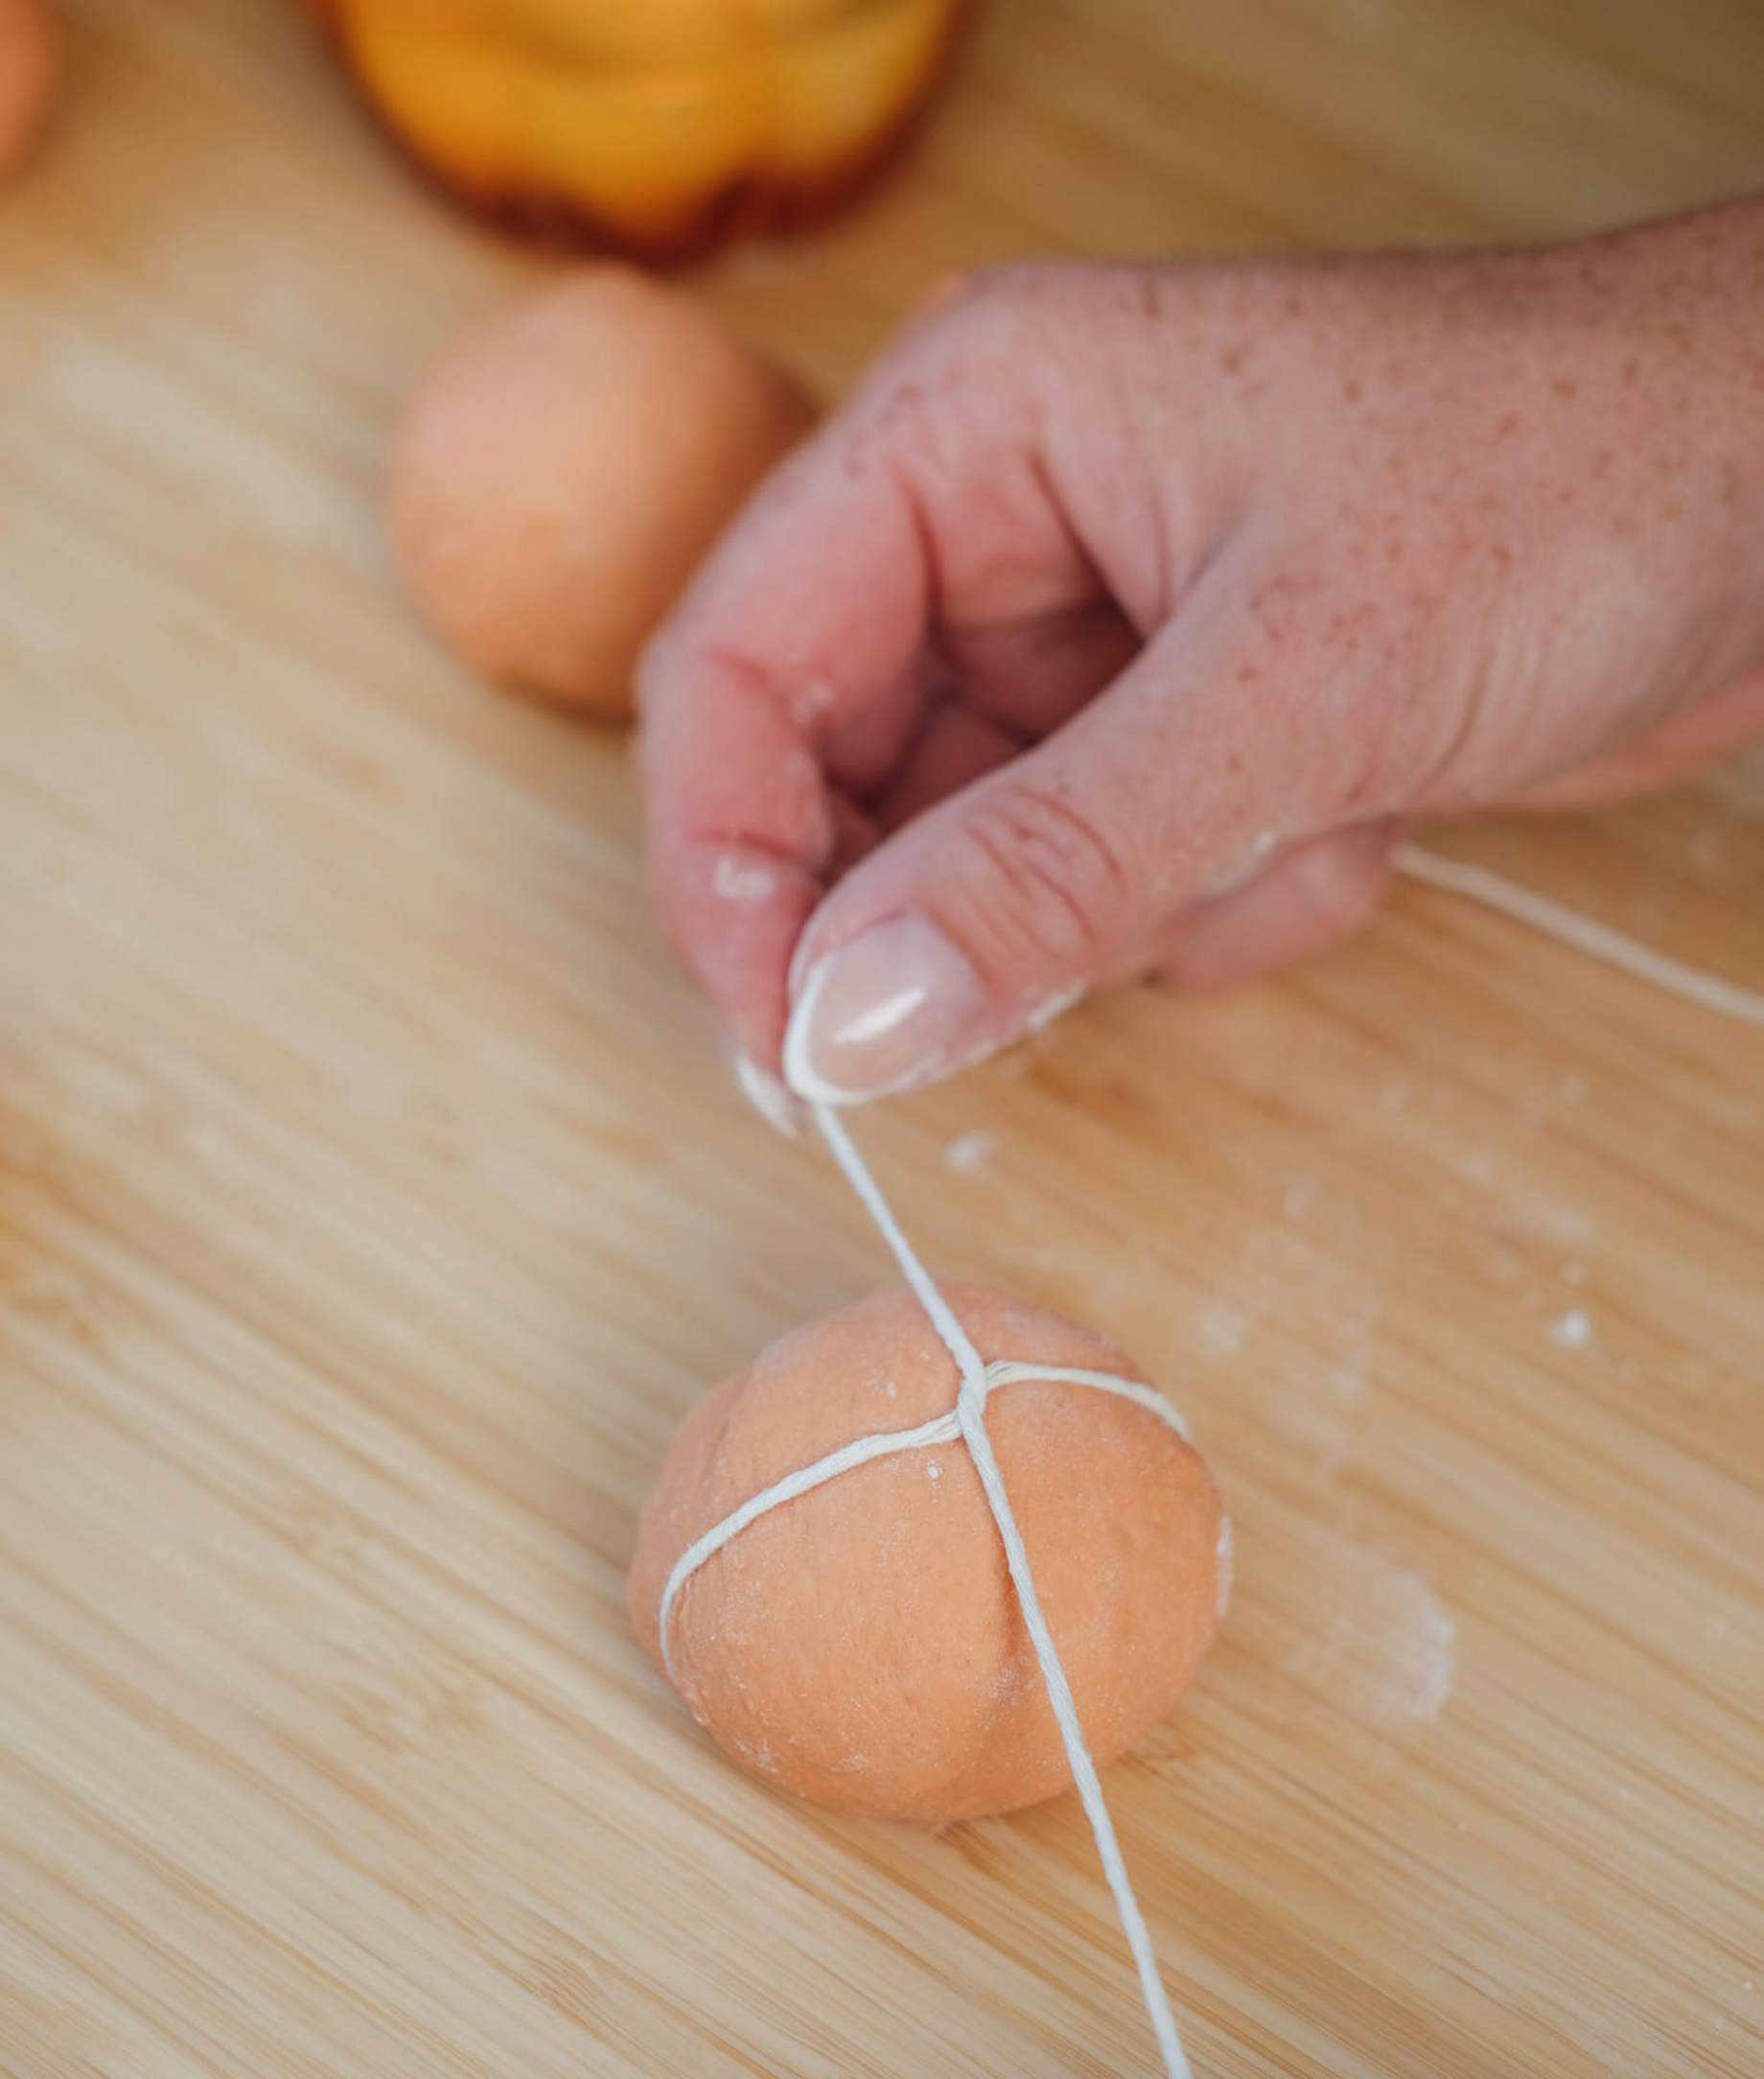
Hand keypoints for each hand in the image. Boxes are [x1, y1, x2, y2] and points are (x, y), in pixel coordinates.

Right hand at [640, 200, 1763, 1111]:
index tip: (785, 1047)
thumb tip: (843, 1023)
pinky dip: (1219, 908)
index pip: (738, 670)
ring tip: (1289, 831)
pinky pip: (1105, 896)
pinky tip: (1348, 827)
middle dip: (954, 913)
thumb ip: (1049, 865)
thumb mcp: (1294, 686)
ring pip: (981, 869)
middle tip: (1048, 987)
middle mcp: (1000, 532)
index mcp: (969, 433)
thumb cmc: (1576, 478)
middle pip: (840, 789)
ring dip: (1125, 915)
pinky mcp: (1178, 735)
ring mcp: (1091, 642)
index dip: (729, 873)